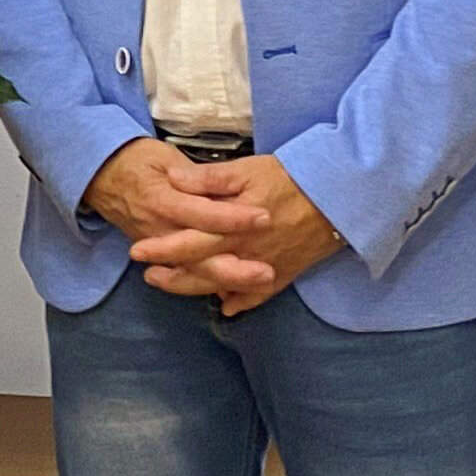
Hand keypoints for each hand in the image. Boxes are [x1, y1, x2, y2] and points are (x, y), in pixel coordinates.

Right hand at [84, 135, 270, 293]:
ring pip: (194, 273)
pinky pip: (186, 276)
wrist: (101, 176)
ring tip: (258, 285)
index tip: (264, 217)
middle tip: (267, 272)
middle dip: (234, 268)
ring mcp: (159, 247)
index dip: (233, 217)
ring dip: (227, 282)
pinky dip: (210, 287)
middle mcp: (160, 230)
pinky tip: (234, 298)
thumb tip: (220, 186)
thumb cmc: (135, 161)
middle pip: (199, 256)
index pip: (202, 214)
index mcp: (162, 200)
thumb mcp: (163, 157)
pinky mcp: (160, 255)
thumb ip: (193, 175)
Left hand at [129, 154, 341, 315]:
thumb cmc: (290, 179)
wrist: (338, 198)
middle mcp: (244, 254)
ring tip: (176, 287)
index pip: (188, 243)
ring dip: (197, 289)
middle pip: (201, 271)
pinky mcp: (284, 274)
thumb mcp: (247, 169)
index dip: (161, 249)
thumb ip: (208, 178)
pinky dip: (240, 302)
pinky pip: (257, 295)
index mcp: (231, 228)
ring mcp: (264, 268)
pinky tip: (226, 305)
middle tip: (148, 277)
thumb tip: (173, 181)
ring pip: (224, 286)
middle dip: (172, 277)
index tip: (137, 251)